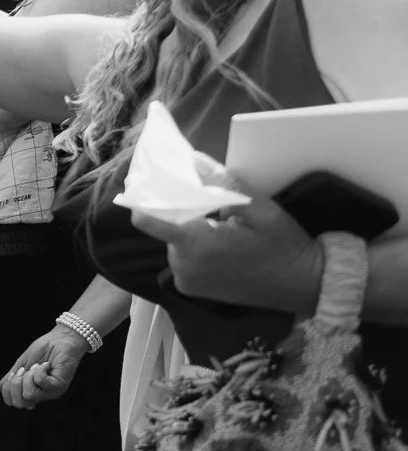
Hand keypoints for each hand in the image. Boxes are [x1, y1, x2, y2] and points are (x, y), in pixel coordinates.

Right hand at [0, 326, 88, 408]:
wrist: (61, 339)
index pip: (13, 402)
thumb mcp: (22, 364)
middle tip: (24, 370)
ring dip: (28, 376)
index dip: (7, 388)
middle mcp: (41, 395)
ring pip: (29, 395)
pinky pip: (41, 383)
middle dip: (15, 384)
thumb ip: (9, 378)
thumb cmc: (44, 350)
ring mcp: (51, 392)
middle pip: (19, 403)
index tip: (15, 372)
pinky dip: (39, 371)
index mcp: (31, 391)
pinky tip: (45, 365)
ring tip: (37, 366)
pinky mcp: (60, 385)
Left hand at [128, 164, 326, 312]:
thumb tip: (194, 160)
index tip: (149, 182)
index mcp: (195, 245)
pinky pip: (183, 259)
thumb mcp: (259, 208)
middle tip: (204, 200)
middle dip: (181, 211)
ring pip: (174, 242)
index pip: (147, 219)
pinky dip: (195, 247)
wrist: (304, 285)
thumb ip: (223, 183)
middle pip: (165, 227)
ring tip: (218, 223)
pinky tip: (219, 242)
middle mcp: (182, 267)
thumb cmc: (284, 245)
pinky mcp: (192, 289)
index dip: (145, 197)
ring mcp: (186, 281)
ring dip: (190, 230)